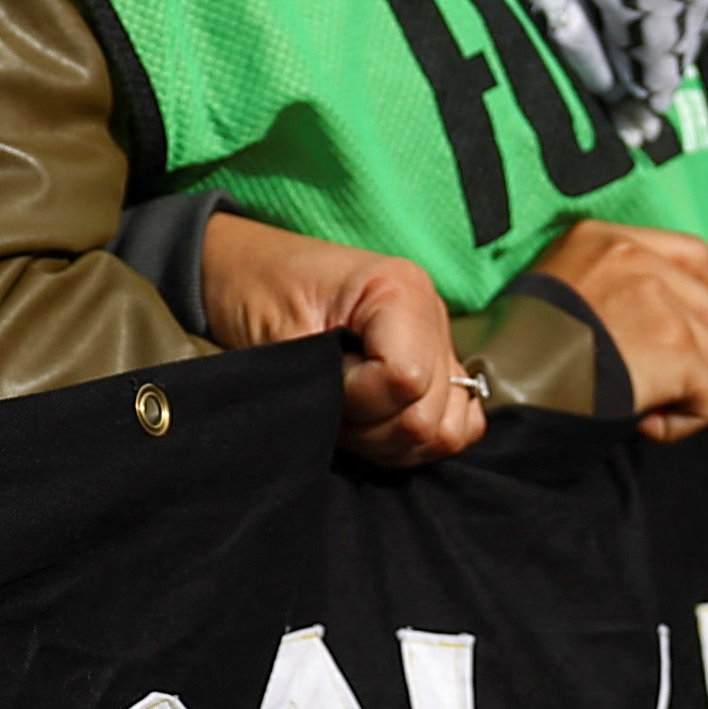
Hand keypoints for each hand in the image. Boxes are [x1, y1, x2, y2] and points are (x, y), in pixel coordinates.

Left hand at [197, 213, 481, 467]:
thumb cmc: (257, 290)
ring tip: (348, 414)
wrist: (248, 268)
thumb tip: (351, 425)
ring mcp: (439, 343)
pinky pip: (459, 424)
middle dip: (370, 427)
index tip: (321, 378)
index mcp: (400, 290)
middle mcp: (432, 313)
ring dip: (390, 440)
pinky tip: (377, 423)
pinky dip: (418, 440)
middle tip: (330, 403)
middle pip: (428, 415)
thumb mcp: (279, 335)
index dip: (356, 399)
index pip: (406, 379)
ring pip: (446, 430)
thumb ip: (324, 383)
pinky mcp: (437, 368)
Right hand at [531, 218, 707, 440]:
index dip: (698, 301)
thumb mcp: (558, 287)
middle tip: (650, 377)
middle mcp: (638, 261)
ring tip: (642, 403)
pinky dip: (684, 422)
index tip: (681, 333)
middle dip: (695, 352)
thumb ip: (610, 288)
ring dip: (687, 390)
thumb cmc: (516, 351)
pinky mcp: (675, 352)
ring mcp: (661, 305)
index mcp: (607, 239)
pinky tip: (645, 424)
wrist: (498, 385)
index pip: (695, 257)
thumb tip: (658, 325)